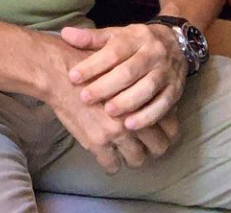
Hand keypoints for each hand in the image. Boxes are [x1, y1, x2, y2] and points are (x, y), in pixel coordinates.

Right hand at [37, 34, 156, 172]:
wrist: (60, 73)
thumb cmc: (89, 64)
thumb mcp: (119, 66)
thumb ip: (138, 84)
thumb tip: (152, 96)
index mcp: (143, 98)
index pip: (170, 125)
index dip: (167, 131)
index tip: (160, 130)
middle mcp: (135, 117)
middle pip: (158, 146)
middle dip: (154, 148)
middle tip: (145, 144)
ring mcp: (116, 133)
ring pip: (137, 159)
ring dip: (133, 157)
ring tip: (126, 151)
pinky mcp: (97, 143)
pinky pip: (112, 165)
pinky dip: (111, 163)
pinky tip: (107, 156)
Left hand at [61, 23, 186, 132]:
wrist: (176, 42)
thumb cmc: (136, 42)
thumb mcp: (115, 34)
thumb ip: (91, 38)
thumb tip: (65, 34)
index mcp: (135, 37)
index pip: (113, 51)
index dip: (93, 64)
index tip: (73, 76)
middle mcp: (152, 53)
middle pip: (129, 70)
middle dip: (106, 86)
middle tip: (85, 97)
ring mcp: (166, 71)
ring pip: (147, 88)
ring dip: (127, 102)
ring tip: (108, 112)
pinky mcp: (176, 89)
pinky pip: (163, 104)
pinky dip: (148, 116)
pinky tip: (131, 125)